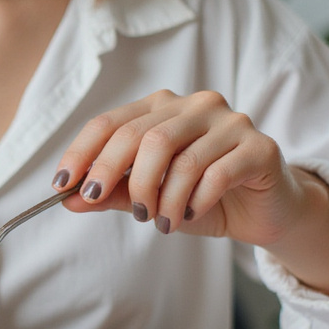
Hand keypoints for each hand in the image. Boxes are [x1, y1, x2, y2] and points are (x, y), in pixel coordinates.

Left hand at [51, 89, 328, 295]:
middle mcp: (196, 105)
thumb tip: (67, 199)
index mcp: (162, 107)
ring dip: (163, 200)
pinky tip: (190, 216)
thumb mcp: (151, 197)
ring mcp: (231, 122)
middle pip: (143, 137)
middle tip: (125, 213)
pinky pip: (215, 174)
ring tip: (162, 223)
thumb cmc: (202, 198)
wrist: (264, 212)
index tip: (63, 186)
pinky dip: (195, 202)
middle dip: (121, 179)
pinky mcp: (259, 147)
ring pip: (179, 158)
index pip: (110, 122)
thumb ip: (111, 194)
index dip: (83, 154)